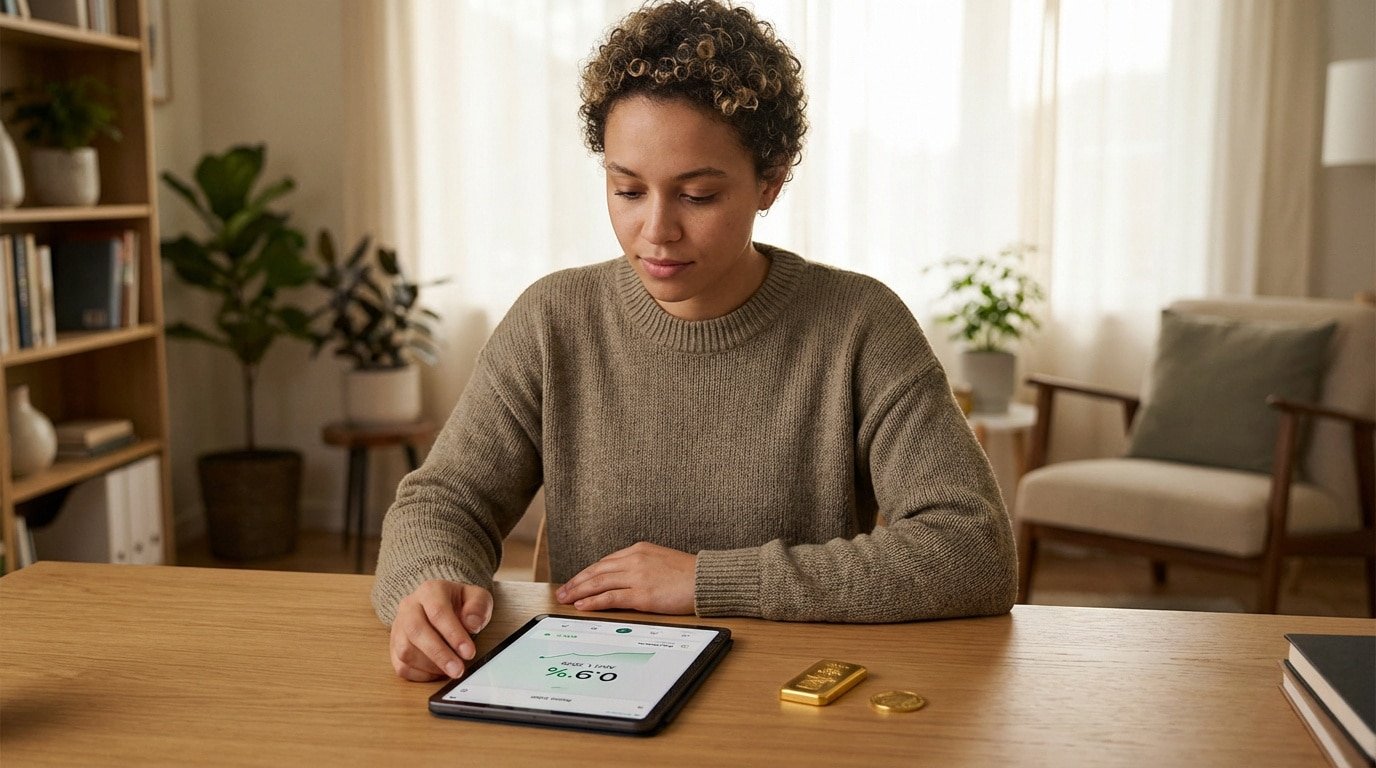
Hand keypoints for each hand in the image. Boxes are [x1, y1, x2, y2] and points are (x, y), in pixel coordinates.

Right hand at [389, 580, 493, 681]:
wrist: (441, 606)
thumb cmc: (460, 604)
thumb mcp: (477, 598)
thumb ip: (478, 607)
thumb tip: (472, 623)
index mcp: (430, 591)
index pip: (438, 611)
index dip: (453, 634)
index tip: (468, 652)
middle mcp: (409, 607)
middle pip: (416, 631)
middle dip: (439, 654)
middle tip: (458, 670)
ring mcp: (398, 627)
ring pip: (405, 650)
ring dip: (430, 666)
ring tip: (451, 670)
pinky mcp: (394, 646)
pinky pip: (401, 666)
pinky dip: (420, 675)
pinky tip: (438, 672)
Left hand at [556, 542, 695, 614]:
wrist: (707, 579)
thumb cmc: (689, 574)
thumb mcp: (661, 560)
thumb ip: (642, 565)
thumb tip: (626, 578)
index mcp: (639, 550)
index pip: (605, 562)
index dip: (587, 573)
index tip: (576, 581)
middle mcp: (634, 560)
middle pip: (597, 571)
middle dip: (577, 582)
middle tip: (562, 592)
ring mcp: (637, 576)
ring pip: (599, 583)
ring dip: (579, 591)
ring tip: (566, 600)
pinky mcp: (642, 594)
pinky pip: (610, 598)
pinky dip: (593, 602)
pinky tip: (582, 606)